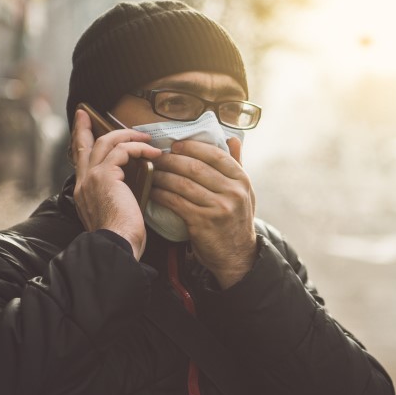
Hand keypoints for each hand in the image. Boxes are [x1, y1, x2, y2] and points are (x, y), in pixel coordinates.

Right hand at [71, 109, 162, 258]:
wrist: (116, 246)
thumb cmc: (121, 238)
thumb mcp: (114, 213)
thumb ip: (115, 196)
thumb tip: (129, 186)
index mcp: (84, 192)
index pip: (80, 161)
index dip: (80, 142)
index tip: (81, 127)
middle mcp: (83, 182)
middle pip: (84, 145)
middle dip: (86, 127)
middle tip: (88, 113)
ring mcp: (92, 177)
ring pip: (104, 143)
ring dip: (126, 136)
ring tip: (145, 138)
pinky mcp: (105, 175)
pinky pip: (122, 150)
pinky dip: (138, 147)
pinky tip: (152, 152)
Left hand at [150, 136, 256, 287]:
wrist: (236, 256)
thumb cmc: (236, 221)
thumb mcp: (245, 192)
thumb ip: (237, 165)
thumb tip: (232, 138)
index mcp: (242, 180)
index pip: (215, 154)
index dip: (193, 147)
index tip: (176, 145)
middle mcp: (233, 192)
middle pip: (196, 167)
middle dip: (172, 160)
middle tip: (156, 156)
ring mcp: (218, 208)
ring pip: (183, 183)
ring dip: (162, 176)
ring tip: (151, 172)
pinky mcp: (202, 222)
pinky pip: (176, 202)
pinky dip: (161, 194)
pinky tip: (153, 191)